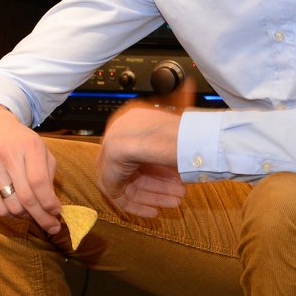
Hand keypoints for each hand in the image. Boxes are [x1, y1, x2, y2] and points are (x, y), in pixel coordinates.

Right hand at [0, 104, 63, 233]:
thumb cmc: (20, 141)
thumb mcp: (41, 149)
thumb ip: (48, 173)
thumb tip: (53, 204)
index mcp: (29, 147)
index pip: (39, 182)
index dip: (50, 202)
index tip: (58, 212)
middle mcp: (8, 157)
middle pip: (26, 198)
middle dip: (42, 217)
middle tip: (53, 227)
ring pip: (12, 206)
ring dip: (28, 217)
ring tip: (37, 217)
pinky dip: (11, 215)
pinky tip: (20, 212)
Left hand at [96, 84, 191, 216]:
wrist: (158, 136)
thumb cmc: (176, 126)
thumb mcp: (181, 112)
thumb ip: (180, 106)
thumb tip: (189, 84)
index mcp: (132, 118)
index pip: (144, 149)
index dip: (163, 167)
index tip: (178, 179)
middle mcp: (118, 135)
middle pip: (139, 167)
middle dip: (160, 184)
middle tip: (177, 194)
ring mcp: (110, 155)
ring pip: (131, 182)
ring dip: (153, 195)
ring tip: (172, 203)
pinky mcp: (106, 175)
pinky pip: (119, 195)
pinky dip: (137, 205)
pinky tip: (154, 211)